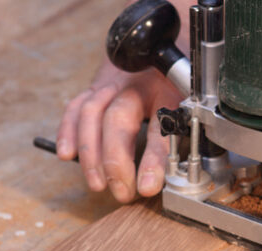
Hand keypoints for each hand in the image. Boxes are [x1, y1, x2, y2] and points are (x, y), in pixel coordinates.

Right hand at [56, 59, 181, 201]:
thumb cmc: (180, 83)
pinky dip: (69, 131)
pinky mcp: (96, 87)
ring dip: (90, 152)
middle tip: (121, 192)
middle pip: (119, 119)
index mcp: (169, 90)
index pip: (160, 127)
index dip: (154, 159)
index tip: (148, 186)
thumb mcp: (194, 105)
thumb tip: (188, 173)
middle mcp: (137, 85)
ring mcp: (113, 84)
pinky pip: (77, 106)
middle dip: (115, 160)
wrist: (164, 46)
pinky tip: (67, 154)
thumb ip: (189, 133)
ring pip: (92, 113)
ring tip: (97, 183)